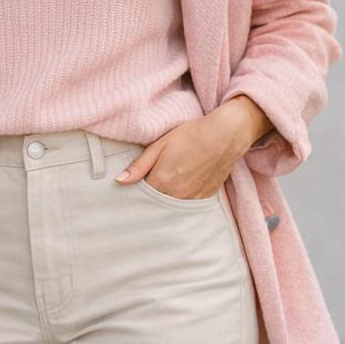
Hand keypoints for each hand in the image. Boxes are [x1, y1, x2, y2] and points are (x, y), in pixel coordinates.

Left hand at [113, 98, 267, 198]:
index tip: (132, 190)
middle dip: (149, 201)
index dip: (135, 193)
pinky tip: (180, 191)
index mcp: (162, 181)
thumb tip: (119, 181)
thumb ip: (139, 166)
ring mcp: (193, 198)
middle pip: (156, 205)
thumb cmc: (190, 136)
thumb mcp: (160, 145)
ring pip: (172, 208)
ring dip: (165, 203)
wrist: (225, 135)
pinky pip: (188, 206)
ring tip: (164, 190)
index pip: (141, 197)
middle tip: (146, 191)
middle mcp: (177, 194)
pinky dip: (181, 202)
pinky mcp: (206, 197)